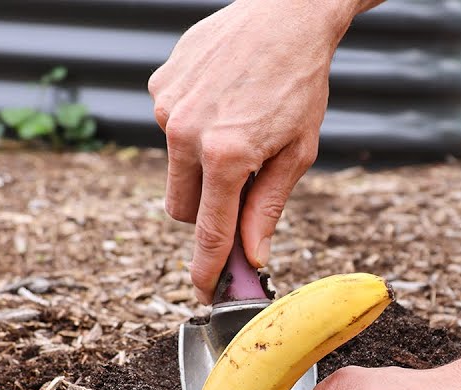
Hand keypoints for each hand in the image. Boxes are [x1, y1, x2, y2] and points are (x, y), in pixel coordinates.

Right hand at [149, 0, 352, 301]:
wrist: (285, 15)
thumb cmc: (300, 83)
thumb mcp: (296, 152)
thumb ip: (267, 208)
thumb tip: (252, 255)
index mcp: (226, 156)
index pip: (210, 231)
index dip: (207, 268)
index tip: (203, 291)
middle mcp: (186, 133)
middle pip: (183, 207)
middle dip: (207, 211)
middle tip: (241, 189)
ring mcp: (168, 107)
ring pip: (175, 168)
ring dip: (201, 166)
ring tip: (239, 128)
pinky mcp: (160, 85)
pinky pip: (171, 127)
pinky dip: (194, 127)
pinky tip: (224, 101)